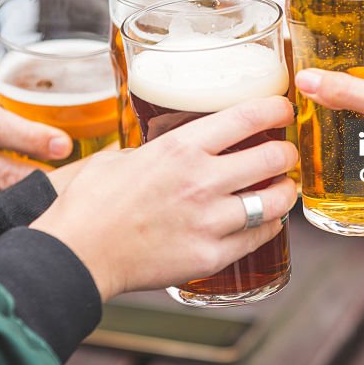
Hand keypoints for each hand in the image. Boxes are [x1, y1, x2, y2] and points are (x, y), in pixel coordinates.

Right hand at [30, 96, 298, 300]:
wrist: (76, 255)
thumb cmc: (90, 205)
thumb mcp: (120, 158)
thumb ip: (153, 149)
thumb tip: (166, 146)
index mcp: (180, 149)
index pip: (248, 116)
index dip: (277, 108)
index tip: (284, 109)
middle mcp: (201, 181)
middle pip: (272, 157)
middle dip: (287, 153)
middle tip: (285, 153)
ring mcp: (209, 221)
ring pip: (274, 201)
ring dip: (285, 191)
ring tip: (283, 188)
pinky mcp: (209, 256)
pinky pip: (258, 237)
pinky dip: (268, 226)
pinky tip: (265, 221)